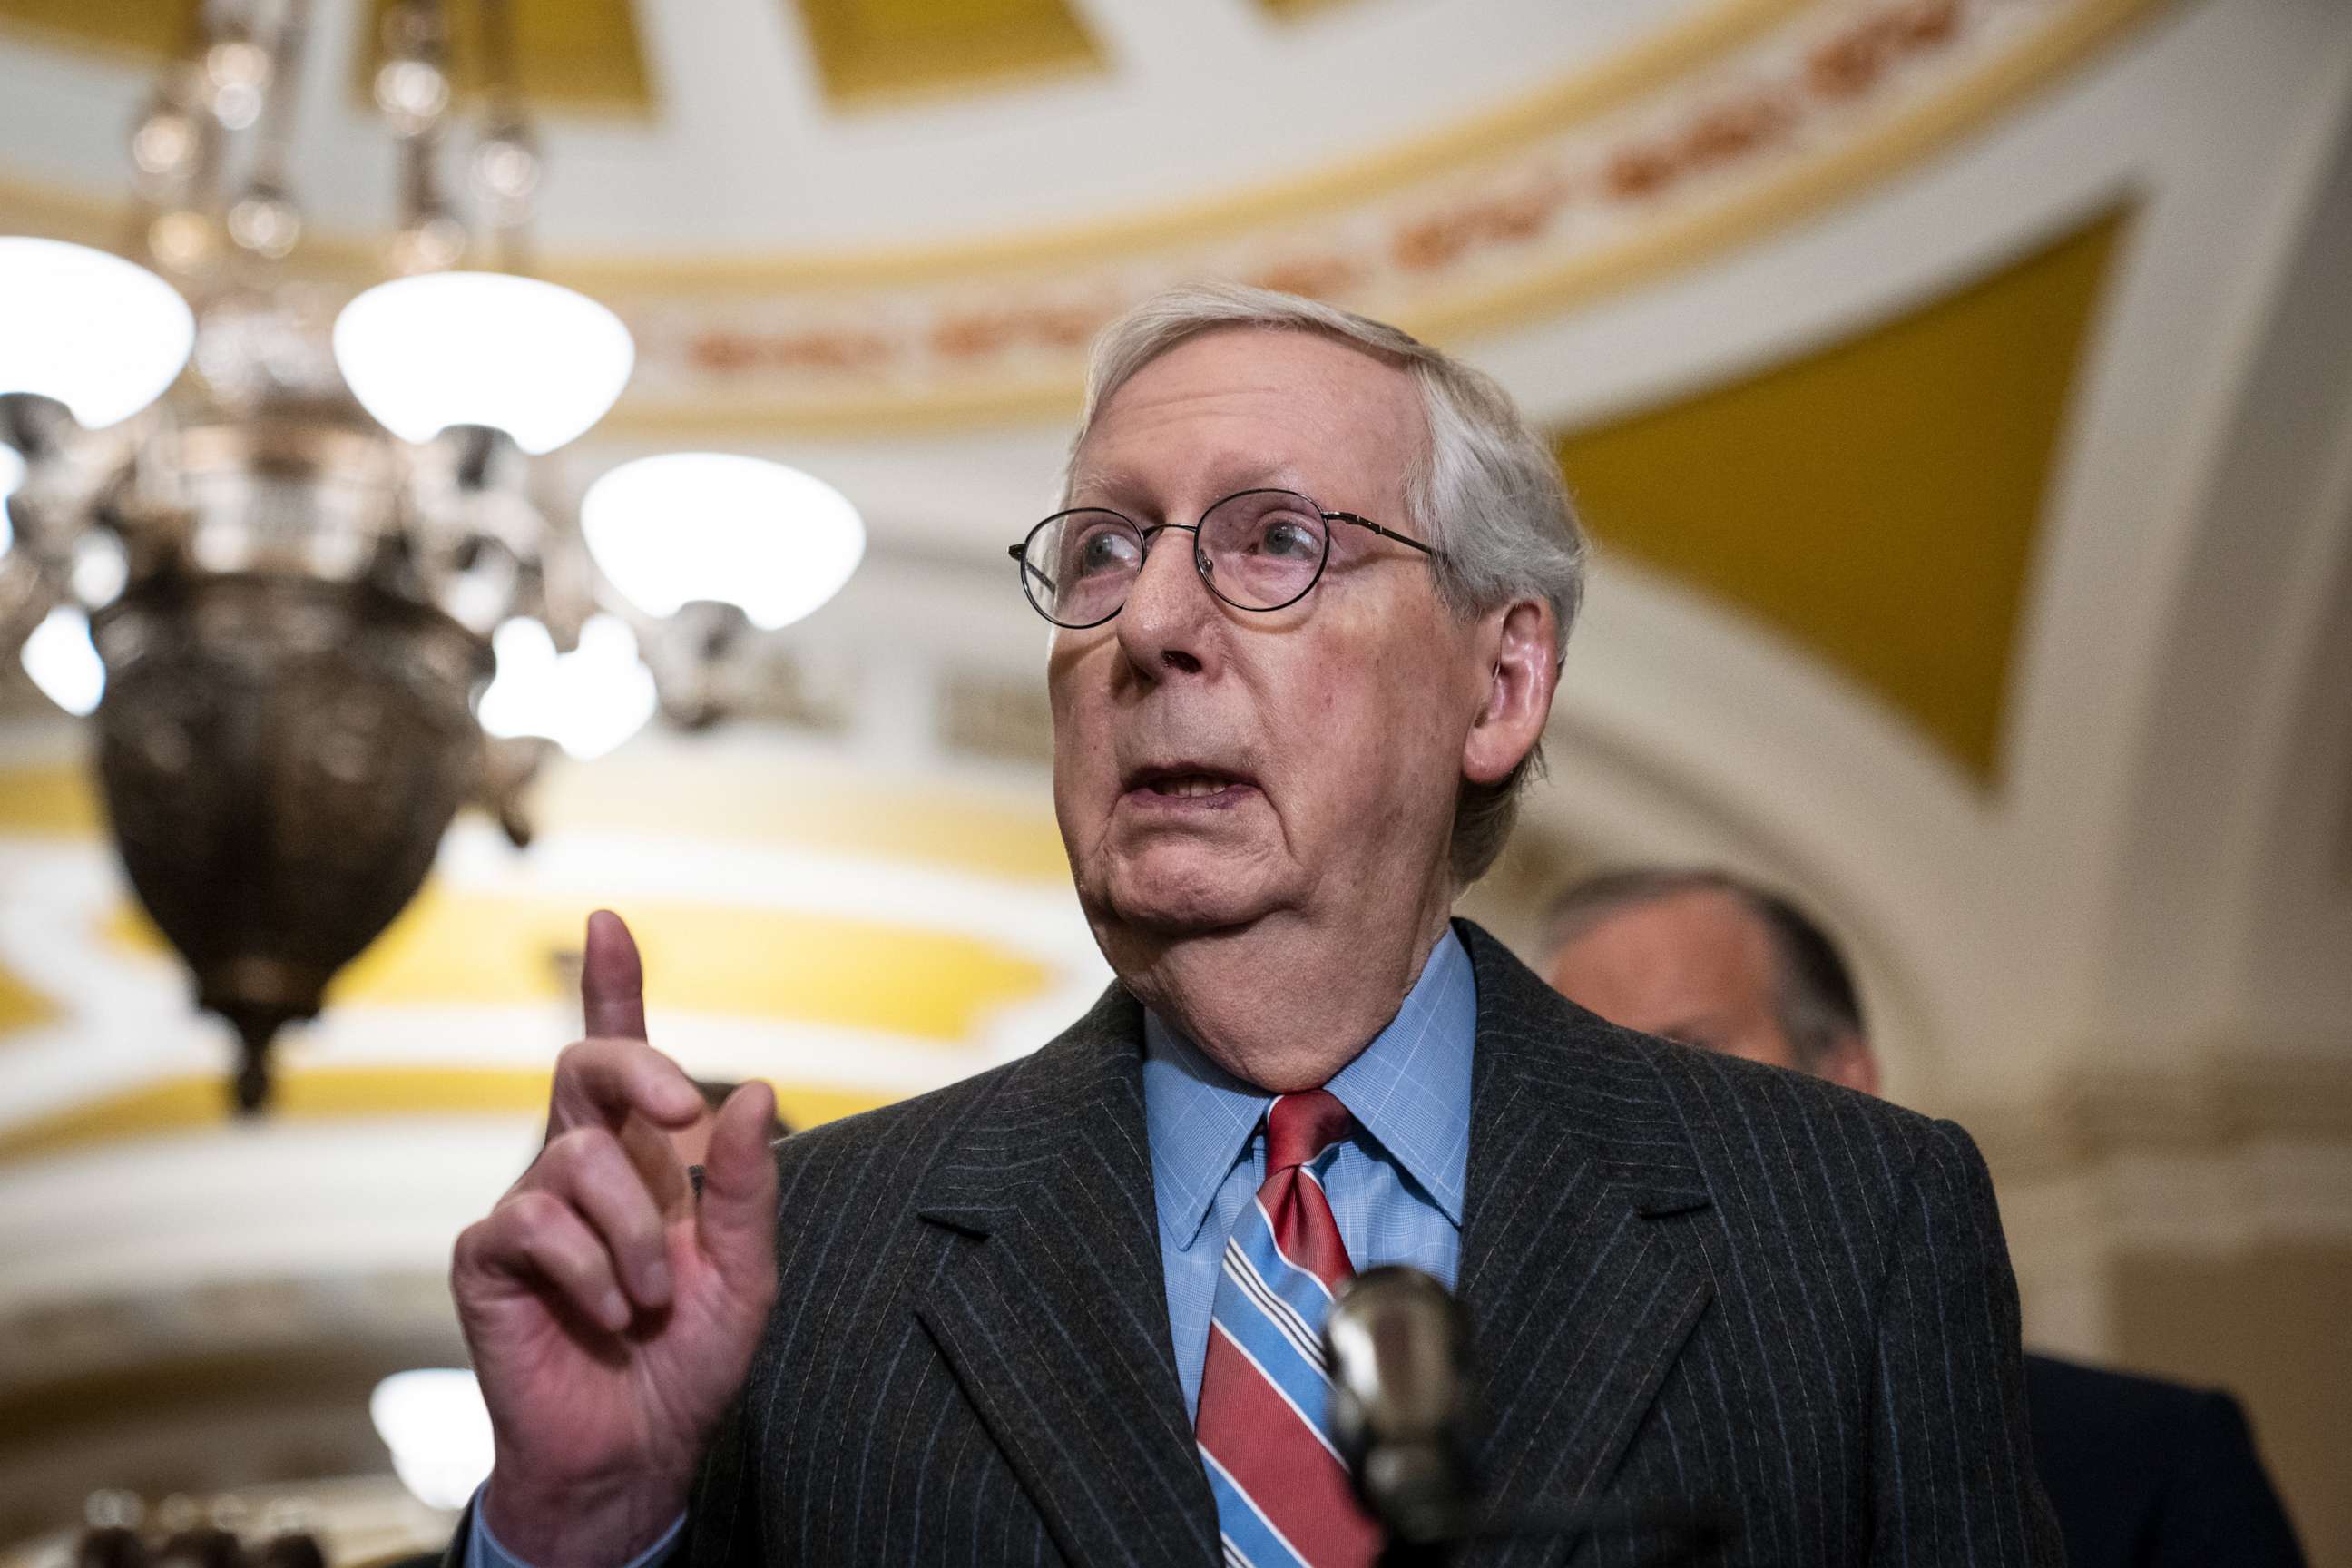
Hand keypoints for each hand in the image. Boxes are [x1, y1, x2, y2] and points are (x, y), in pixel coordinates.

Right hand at [453, 911, 779, 1564]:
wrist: (638, 1449)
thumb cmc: (688, 1357)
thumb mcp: (745, 1270)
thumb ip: (747, 1185)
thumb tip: (748, 1090)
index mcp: (644, 1159)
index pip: (621, 1055)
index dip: (612, 985)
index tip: (610, 919)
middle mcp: (578, 1166)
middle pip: (582, 1065)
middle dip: (636, 1067)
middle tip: (677, 1112)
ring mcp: (526, 1208)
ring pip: (575, 1158)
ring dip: (633, 1235)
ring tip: (648, 1301)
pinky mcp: (486, 1257)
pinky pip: (532, 1222)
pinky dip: (590, 1272)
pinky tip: (607, 1316)